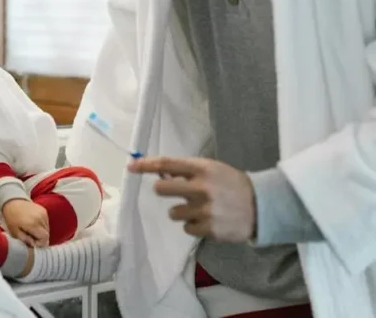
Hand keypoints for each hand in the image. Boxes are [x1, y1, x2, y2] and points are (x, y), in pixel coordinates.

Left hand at [2, 199, 49, 247]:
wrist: (12, 201)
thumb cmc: (11, 217)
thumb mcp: (14, 231)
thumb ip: (25, 239)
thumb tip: (33, 245)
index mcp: (32, 224)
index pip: (44, 238)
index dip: (40, 244)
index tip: (33, 244)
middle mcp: (40, 218)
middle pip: (47, 234)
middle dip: (41, 239)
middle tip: (32, 239)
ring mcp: (43, 213)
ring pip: (47, 229)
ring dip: (42, 232)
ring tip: (32, 231)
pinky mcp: (44, 210)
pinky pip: (46, 222)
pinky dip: (42, 226)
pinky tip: (34, 225)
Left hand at [128, 157, 255, 241]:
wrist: (262, 205)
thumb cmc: (232, 184)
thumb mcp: (212, 170)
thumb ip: (188, 171)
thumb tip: (159, 174)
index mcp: (202, 169)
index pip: (166, 164)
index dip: (145, 165)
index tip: (131, 166)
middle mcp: (201, 188)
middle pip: (161, 189)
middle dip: (162, 190)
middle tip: (172, 191)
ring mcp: (204, 209)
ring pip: (172, 212)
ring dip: (182, 211)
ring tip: (200, 208)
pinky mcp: (208, 228)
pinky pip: (186, 228)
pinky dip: (194, 225)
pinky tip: (208, 219)